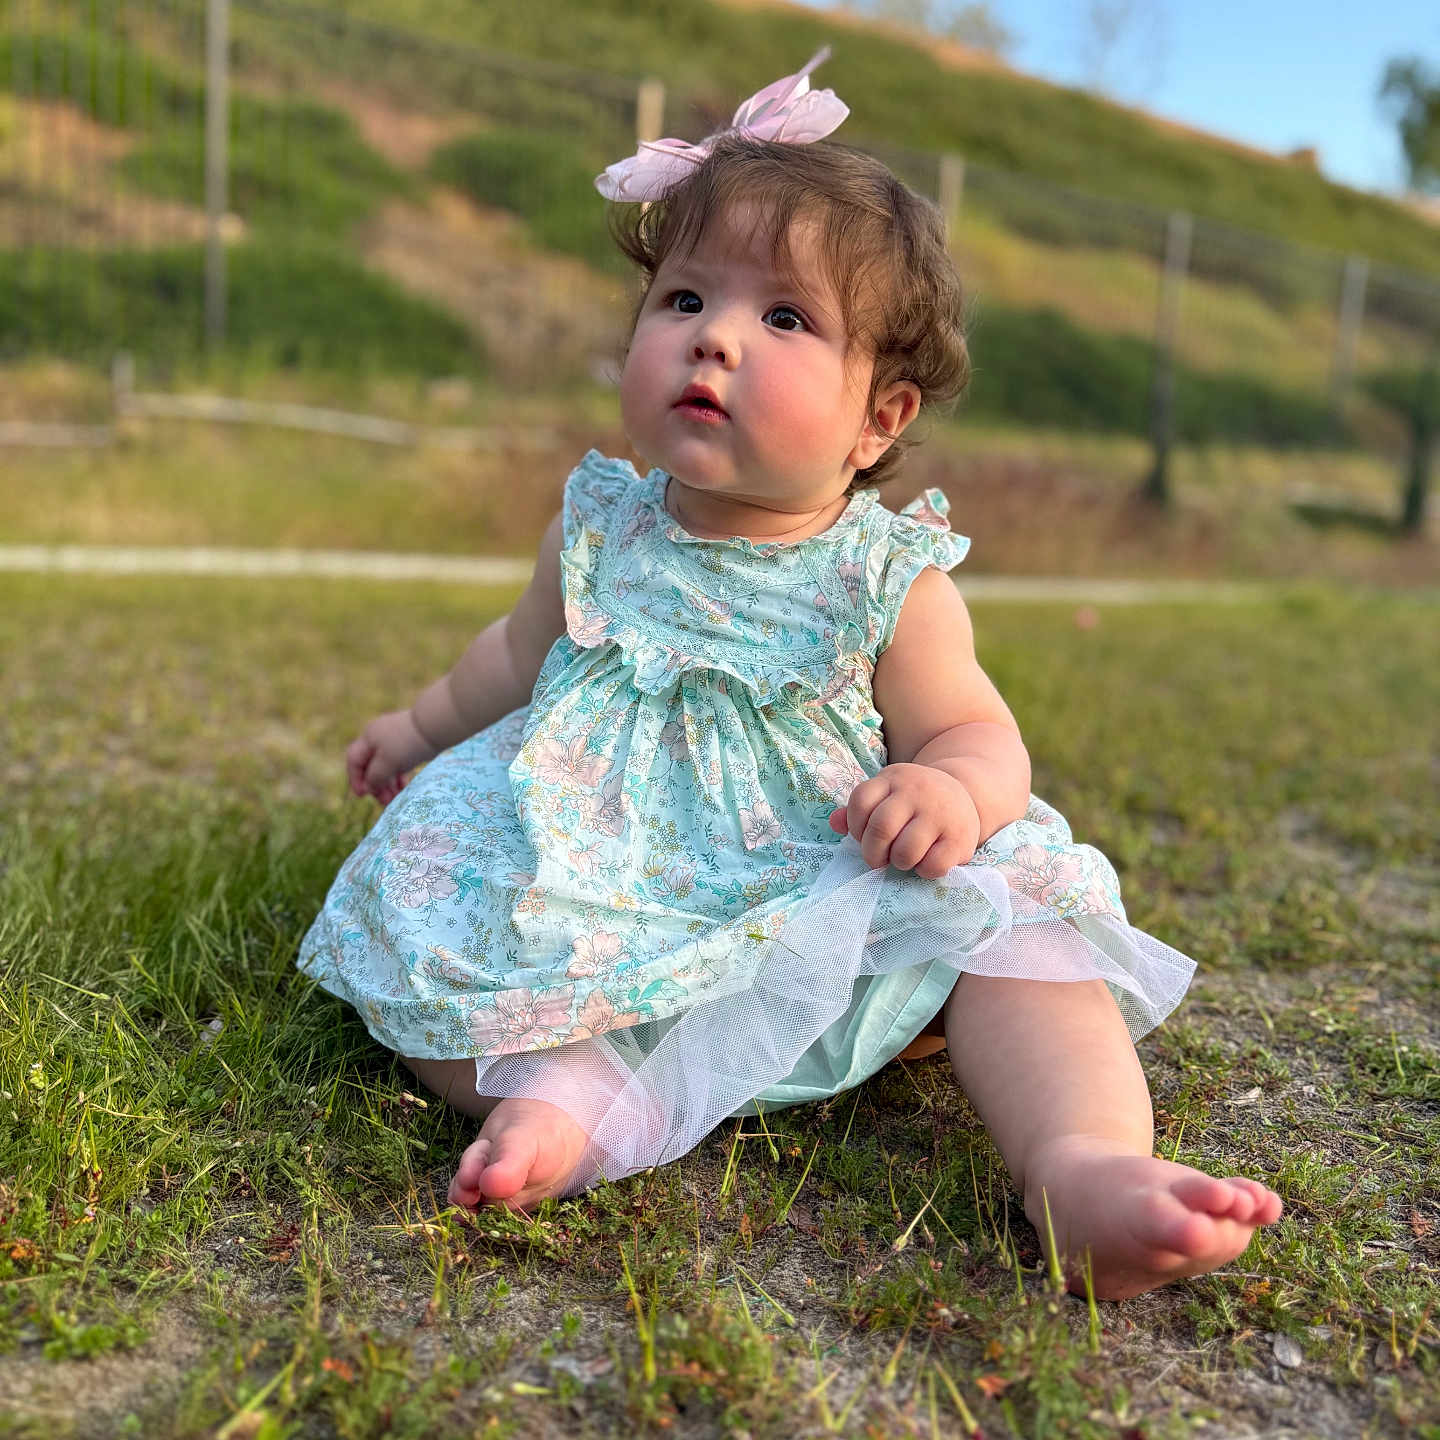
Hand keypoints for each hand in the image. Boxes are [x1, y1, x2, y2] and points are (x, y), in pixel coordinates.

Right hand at [346, 708, 436, 806]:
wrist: (437, 726)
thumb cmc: (408, 744)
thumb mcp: (387, 763)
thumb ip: (374, 777)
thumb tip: (368, 787)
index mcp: (369, 738)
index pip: (354, 760)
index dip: (355, 779)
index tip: (363, 796)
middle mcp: (379, 737)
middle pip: (371, 765)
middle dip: (376, 785)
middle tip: (385, 802)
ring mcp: (395, 741)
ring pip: (386, 766)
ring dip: (388, 784)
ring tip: (396, 799)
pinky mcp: (409, 745)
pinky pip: (399, 764)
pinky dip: (399, 777)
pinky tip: (403, 788)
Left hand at [829, 763, 980, 878]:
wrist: (964, 792)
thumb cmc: (914, 801)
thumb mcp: (887, 794)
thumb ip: (858, 809)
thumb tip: (835, 824)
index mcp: (893, 778)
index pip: (860, 802)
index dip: (855, 827)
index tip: (863, 836)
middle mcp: (916, 791)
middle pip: (881, 828)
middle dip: (872, 853)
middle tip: (877, 860)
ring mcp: (939, 813)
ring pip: (906, 851)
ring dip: (899, 863)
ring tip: (903, 858)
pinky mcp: (959, 837)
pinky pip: (933, 865)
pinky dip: (924, 871)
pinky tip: (926, 862)